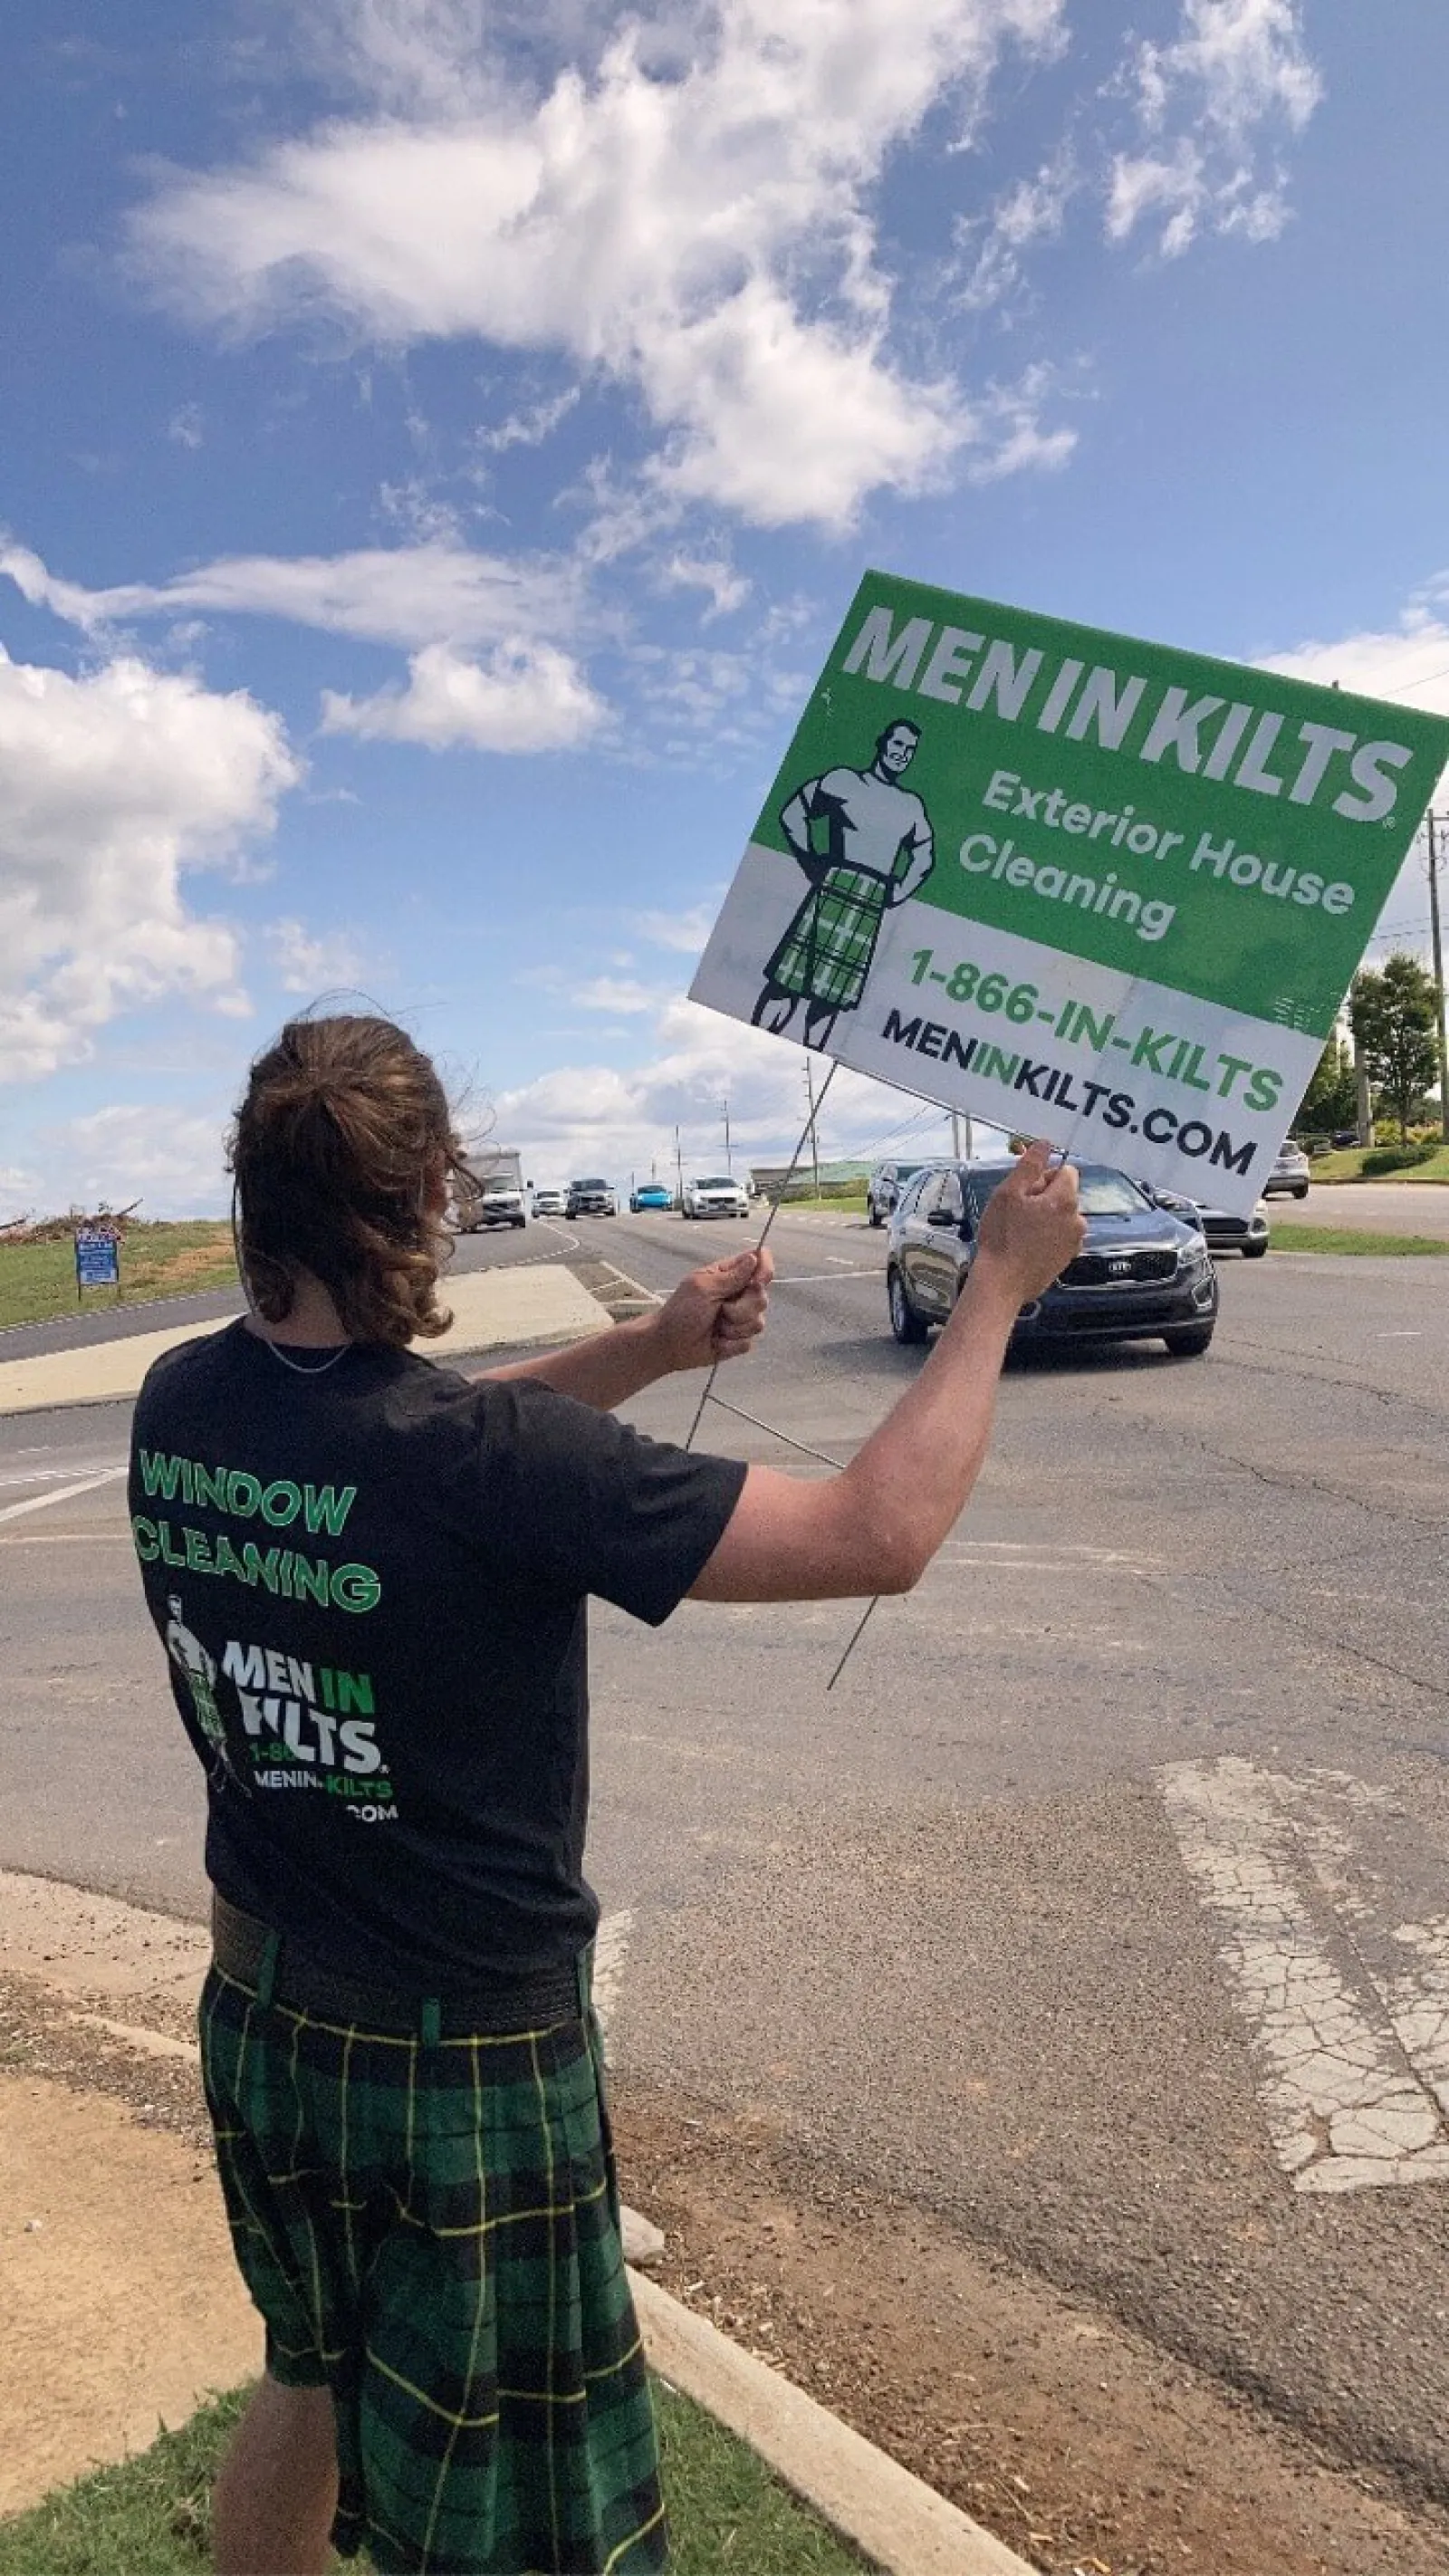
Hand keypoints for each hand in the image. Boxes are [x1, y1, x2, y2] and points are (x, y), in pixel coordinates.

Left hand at [651, 1245, 773, 1371]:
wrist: (669, 1345)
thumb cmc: (680, 1311)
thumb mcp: (702, 1288)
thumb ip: (731, 1276)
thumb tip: (754, 1257)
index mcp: (728, 1275)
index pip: (758, 1262)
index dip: (764, 1270)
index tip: (755, 1282)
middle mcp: (739, 1295)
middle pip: (763, 1297)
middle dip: (743, 1307)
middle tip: (721, 1309)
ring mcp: (740, 1318)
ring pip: (759, 1322)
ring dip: (735, 1327)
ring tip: (716, 1327)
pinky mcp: (739, 1340)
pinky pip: (749, 1342)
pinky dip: (731, 1344)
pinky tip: (717, 1342)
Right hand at [974, 1142, 1085, 1299]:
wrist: (1002, 1283)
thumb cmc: (1001, 1237)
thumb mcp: (1008, 1194)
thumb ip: (1030, 1166)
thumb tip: (1045, 1143)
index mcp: (1066, 1200)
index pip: (1066, 1171)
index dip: (1043, 1177)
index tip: (1024, 1192)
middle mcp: (1078, 1219)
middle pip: (1064, 1194)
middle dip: (1044, 1197)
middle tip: (1017, 1213)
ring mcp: (1075, 1241)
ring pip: (1061, 1215)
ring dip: (1045, 1217)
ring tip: (1020, 1231)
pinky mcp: (1068, 1257)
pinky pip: (1060, 1235)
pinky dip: (1047, 1236)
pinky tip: (1027, 1246)